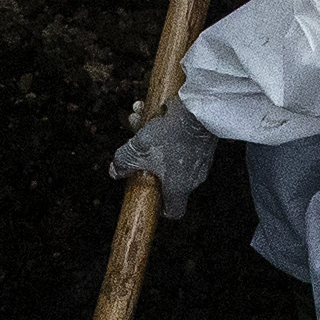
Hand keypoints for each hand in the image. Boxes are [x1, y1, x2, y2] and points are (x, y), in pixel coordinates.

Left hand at [109, 105, 215, 226]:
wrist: (199, 110)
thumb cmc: (170, 136)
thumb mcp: (136, 150)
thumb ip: (123, 163)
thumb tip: (115, 171)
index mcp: (179, 188)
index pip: (173, 211)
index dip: (159, 208)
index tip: (148, 194)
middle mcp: (193, 177)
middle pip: (165, 176)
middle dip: (145, 158)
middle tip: (135, 144)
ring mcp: (201, 159)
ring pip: (170, 151)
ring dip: (149, 135)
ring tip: (137, 117)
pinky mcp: (204, 141)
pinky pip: (180, 137)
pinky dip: (165, 125)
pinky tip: (149, 107)